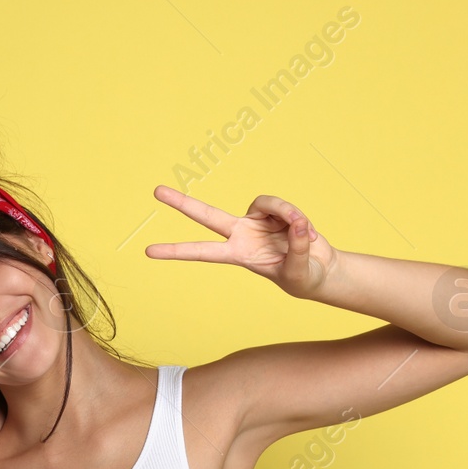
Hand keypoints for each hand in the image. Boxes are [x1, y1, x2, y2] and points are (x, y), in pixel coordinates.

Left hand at [144, 186, 337, 299]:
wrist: (319, 270)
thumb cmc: (303, 277)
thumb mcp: (298, 271)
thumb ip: (297, 248)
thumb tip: (297, 223)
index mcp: (238, 255)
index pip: (201, 252)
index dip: (176, 251)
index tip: (148, 252)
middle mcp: (241, 235)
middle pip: (206, 215)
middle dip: (182, 203)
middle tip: (155, 191)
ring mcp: (256, 221)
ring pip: (266, 203)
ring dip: (289, 214)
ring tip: (306, 234)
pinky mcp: (275, 212)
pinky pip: (283, 205)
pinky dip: (298, 217)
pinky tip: (308, 232)